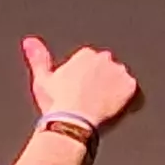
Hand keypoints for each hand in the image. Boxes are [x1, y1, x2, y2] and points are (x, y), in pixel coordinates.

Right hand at [22, 36, 139, 128]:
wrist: (73, 123)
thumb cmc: (57, 104)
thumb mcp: (43, 79)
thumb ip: (38, 57)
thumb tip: (29, 41)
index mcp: (86, 55)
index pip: (91, 64)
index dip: (85, 81)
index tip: (80, 93)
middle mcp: (105, 59)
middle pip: (108, 72)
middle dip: (103, 84)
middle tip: (91, 103)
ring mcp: (120, 74)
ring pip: (121, 83)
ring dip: (115, 93)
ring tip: (102, 110)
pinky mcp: (131, 88)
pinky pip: (135, 96)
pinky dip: (128, 104)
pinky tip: (114, 114)